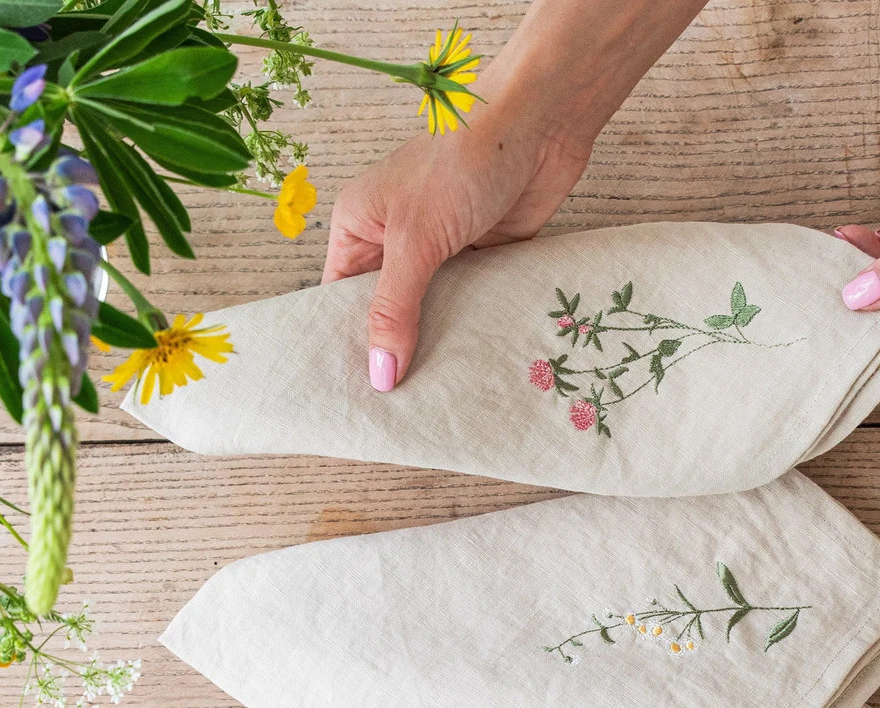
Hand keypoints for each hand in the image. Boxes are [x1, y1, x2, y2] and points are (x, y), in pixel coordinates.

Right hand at [322, 0, 709, 389]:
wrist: (540, 125)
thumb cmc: (463, 160)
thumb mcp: (415, 241)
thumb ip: (395, 310)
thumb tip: (380, 374)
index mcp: (361, 225)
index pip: (339, 296)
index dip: (344, 342)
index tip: (351, 393)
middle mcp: (396, 239)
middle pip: (386, 311)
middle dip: (392, 352)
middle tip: (392, 411)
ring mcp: (441, 250)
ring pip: (431, 314)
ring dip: (435, 347)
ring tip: (430, 402)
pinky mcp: (483, 258)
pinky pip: (470, 306)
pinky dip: (470, 331)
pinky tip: (469, 369)